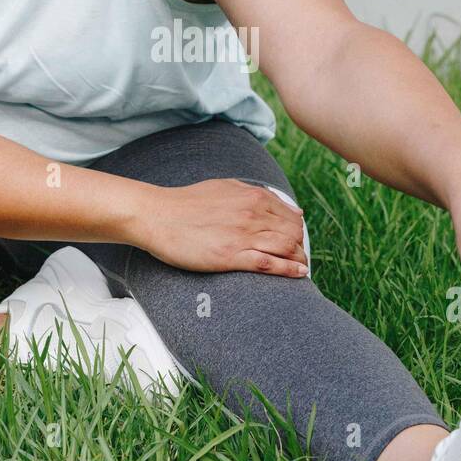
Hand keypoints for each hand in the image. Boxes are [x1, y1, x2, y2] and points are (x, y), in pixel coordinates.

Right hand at [135, 179, 308, 275]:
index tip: (296, 240)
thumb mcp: (224, 187)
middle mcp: (253, 214)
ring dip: (299, 259)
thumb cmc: (187, 202)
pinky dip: (290, 270)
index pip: (290, 216)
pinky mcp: (232, 257)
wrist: (158, 216)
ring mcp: (244, 236)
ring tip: (302, 268)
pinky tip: (300, 274)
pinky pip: (270, 264)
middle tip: (300, 256)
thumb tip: (276, 202)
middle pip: (293, 233)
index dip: (297, 230)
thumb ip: (252, 194)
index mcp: (253, 196)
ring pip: (286, 248)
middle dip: (300, 246)